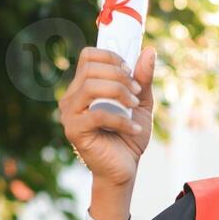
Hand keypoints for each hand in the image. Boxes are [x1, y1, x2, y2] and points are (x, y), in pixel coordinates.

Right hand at [58, 45, 155, 187]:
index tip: (131, 71)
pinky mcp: (73, 130)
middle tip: (137, 93)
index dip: (111, 57)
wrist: (124, 168)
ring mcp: (69, 114)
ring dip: (119, 93)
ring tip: (134, 106)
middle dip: (119, 76)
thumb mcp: (141, 103)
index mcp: (84, 86)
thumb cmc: (128, 136)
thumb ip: (142, 78)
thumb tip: (149, 50)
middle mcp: (72, 97)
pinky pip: (97, 115)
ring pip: (91, 87)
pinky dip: (120, 120)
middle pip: (91, 68)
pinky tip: (133, 129)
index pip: (88, 56)